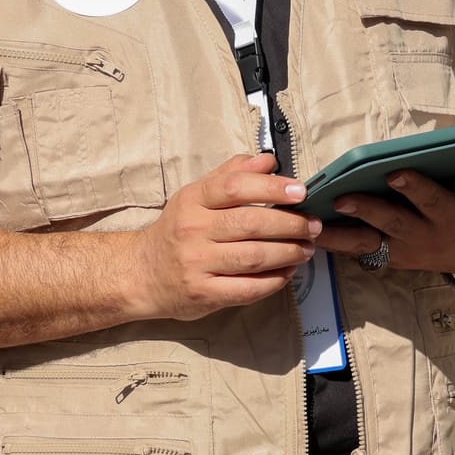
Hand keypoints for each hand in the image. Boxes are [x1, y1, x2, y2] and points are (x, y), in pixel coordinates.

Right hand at [129, 153, 321, 321]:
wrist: (141, 274)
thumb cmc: (178, 230)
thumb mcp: (196, 195)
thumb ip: (231, 175)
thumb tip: (268, 160)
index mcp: (193, 199)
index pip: (235, 187)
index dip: (272, 187)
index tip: (301, 191)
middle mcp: (192, 230)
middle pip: (250, 223)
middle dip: (290, 224)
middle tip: (313, 226)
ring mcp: (196, 264)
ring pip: (253, 257)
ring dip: (288, 253)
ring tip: (307, 248)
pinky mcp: (203, 294)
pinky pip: (247, 288)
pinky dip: (273, 281)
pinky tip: (287, 272)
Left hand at [316, 138, 454, 275]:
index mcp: (452, 216)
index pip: (430, 200)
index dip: (413, 188)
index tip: (394, 173)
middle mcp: (426, 236)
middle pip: (392, 223)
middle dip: (367, 211)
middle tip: (342, 197)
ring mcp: (405, 249)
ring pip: (368, 243)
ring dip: (340, 234)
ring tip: (313, 222)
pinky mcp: (391, 256)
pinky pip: (359, 253)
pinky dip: (336, 244)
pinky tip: (309, 232)